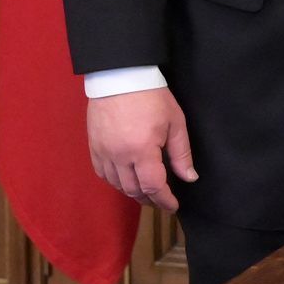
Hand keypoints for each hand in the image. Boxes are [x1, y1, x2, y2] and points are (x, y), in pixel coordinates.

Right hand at [87, 87, 196, 211]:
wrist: (120, 77)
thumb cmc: (152, 96)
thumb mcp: (175, 122)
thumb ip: (181, 153)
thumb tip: (189, 177)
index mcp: (142, 150)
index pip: (153, 186)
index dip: (164, 200)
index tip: (173, 206)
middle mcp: (120, 156)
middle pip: (134, 190)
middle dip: (150, 199)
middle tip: (161, 200)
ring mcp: (103, 152)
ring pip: (117, 185)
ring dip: (132, 192)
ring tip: (146, 192)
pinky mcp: (94, 147)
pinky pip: (103, 174)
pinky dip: (115, 182)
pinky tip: (125, 180)